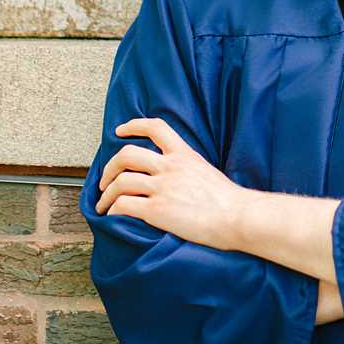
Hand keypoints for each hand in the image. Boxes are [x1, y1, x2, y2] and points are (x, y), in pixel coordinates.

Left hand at [95, 117, 246, 250]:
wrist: (240, 218)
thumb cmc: (231, 203)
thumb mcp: (208, 173)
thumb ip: (189, 170)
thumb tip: (179, 181)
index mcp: (184, 155)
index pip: (156, 128)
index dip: (134, 125)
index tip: (120, 130)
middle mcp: (170, 167)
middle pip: (127, 154)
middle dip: (109, 167)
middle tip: (104, 180)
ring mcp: (163, 187)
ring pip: (120, 181)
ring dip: (106, 194)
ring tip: (103, 205)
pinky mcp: (158, 209)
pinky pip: (124, 205)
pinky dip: (112, 210)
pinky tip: (112, 217)